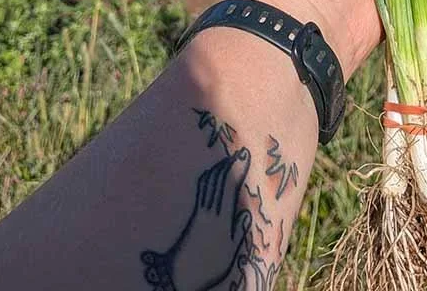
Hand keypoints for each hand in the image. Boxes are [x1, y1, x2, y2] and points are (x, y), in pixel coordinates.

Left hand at [140, 150, 252, 290]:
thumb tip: (247, 212)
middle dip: (229, 164)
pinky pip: (200, 192)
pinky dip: (207, 180)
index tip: (245, 154)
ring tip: (226, 158)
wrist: (178, 277)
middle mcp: (209, 212)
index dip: (238, 169)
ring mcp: (199, 213)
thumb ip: (239, 232)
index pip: (230, 187)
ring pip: (208, 184)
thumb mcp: (229, 253)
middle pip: (218, 182)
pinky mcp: (191, 217)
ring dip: (217, 169)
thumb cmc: (208, 268)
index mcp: (221, 220)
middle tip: (239, 150)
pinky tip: (208, 175)